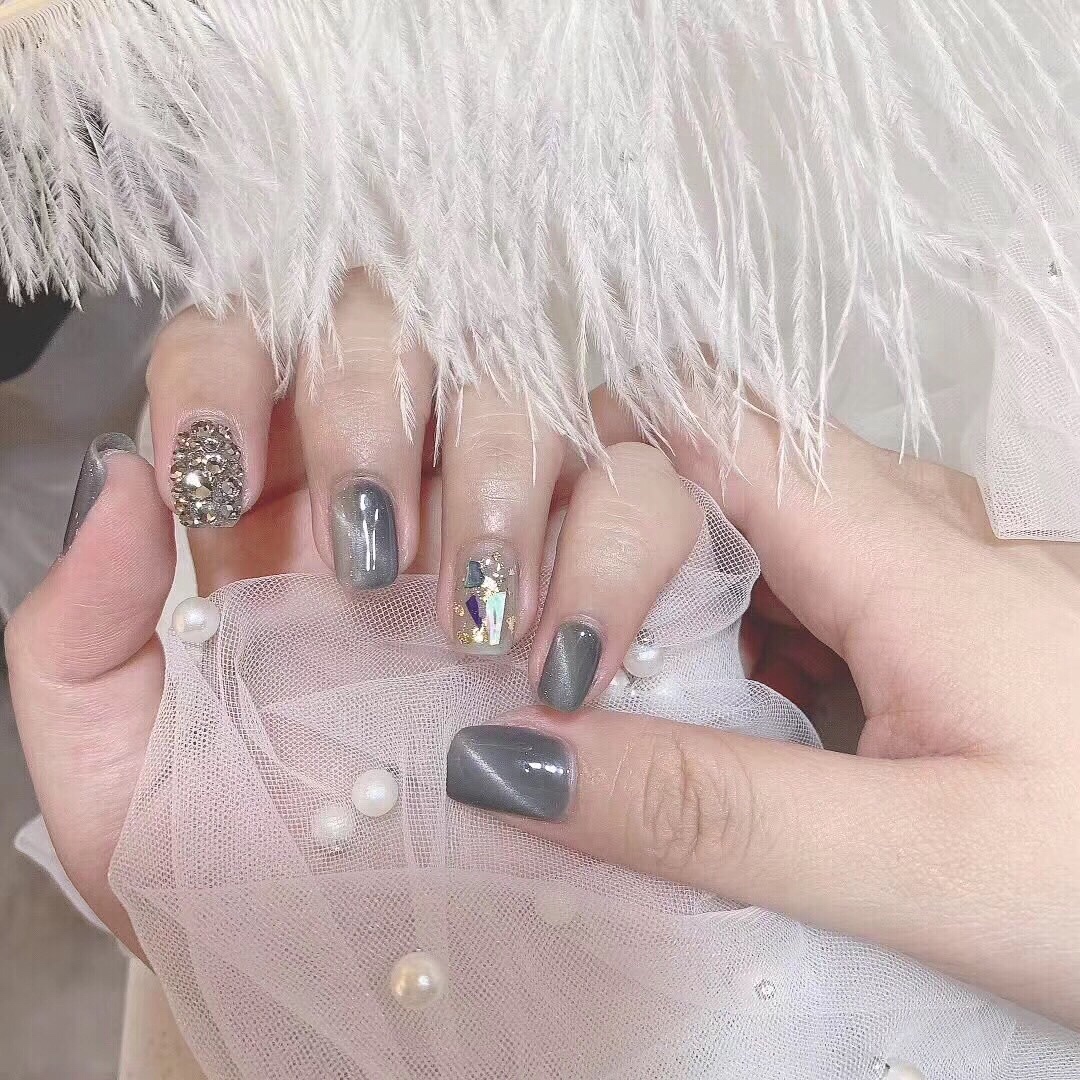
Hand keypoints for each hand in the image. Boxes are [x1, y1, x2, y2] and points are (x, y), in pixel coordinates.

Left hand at [4, 373, 704, 954]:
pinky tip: (568, 661)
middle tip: (363, 555)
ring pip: (523, 396)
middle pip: (392, 334)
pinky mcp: (613, 573)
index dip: (228, 372)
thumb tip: (125, 482)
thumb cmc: (252, 889)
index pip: (243, 350)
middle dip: (370, 412)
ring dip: (494, 487)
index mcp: (263, 520)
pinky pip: (643, 496)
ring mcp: (507, 524)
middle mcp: (390, 492)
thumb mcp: (123, 790)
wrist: (380, 985)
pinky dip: (613, 556)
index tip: (217, 479)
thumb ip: (81, 637)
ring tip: (473, 626)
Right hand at [446, 401, 1079, 1030]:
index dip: (602, 451)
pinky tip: (719, 718)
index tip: (521, 551)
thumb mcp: (913, 864)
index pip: (716, 419)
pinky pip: (803, 595)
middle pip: (724, 466)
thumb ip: (710, 810)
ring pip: (761, 532)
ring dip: (673, 595)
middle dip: (617, 534)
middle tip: (554, 647)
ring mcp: (929, 582)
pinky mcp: (934, 633)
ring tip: (613, 688)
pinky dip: (733, 641)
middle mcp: (917, 535)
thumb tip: (511, 760)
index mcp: (910, 555)